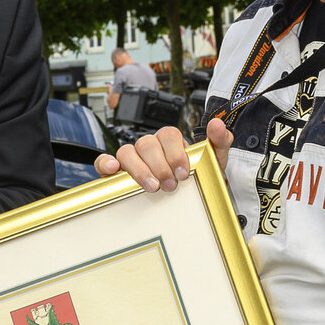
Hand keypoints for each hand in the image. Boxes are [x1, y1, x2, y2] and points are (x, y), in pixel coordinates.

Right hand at [93, 117, 232, 192]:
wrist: (191, 201)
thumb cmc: (198, 179)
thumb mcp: (214, 162)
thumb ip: (220, 141)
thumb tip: (216, 123)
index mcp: (169, 141)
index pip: (167, 134)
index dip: (174, 152)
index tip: (183, 172)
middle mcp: (149, 147)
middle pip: (147, 144)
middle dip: (159, 166)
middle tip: (170, 185)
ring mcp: (132, 159)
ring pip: (127, 151)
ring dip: (138, 169)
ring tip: (152, 187)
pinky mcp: (116, 173)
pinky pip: (104, 162)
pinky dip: (106, 163)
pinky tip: (114, 170)